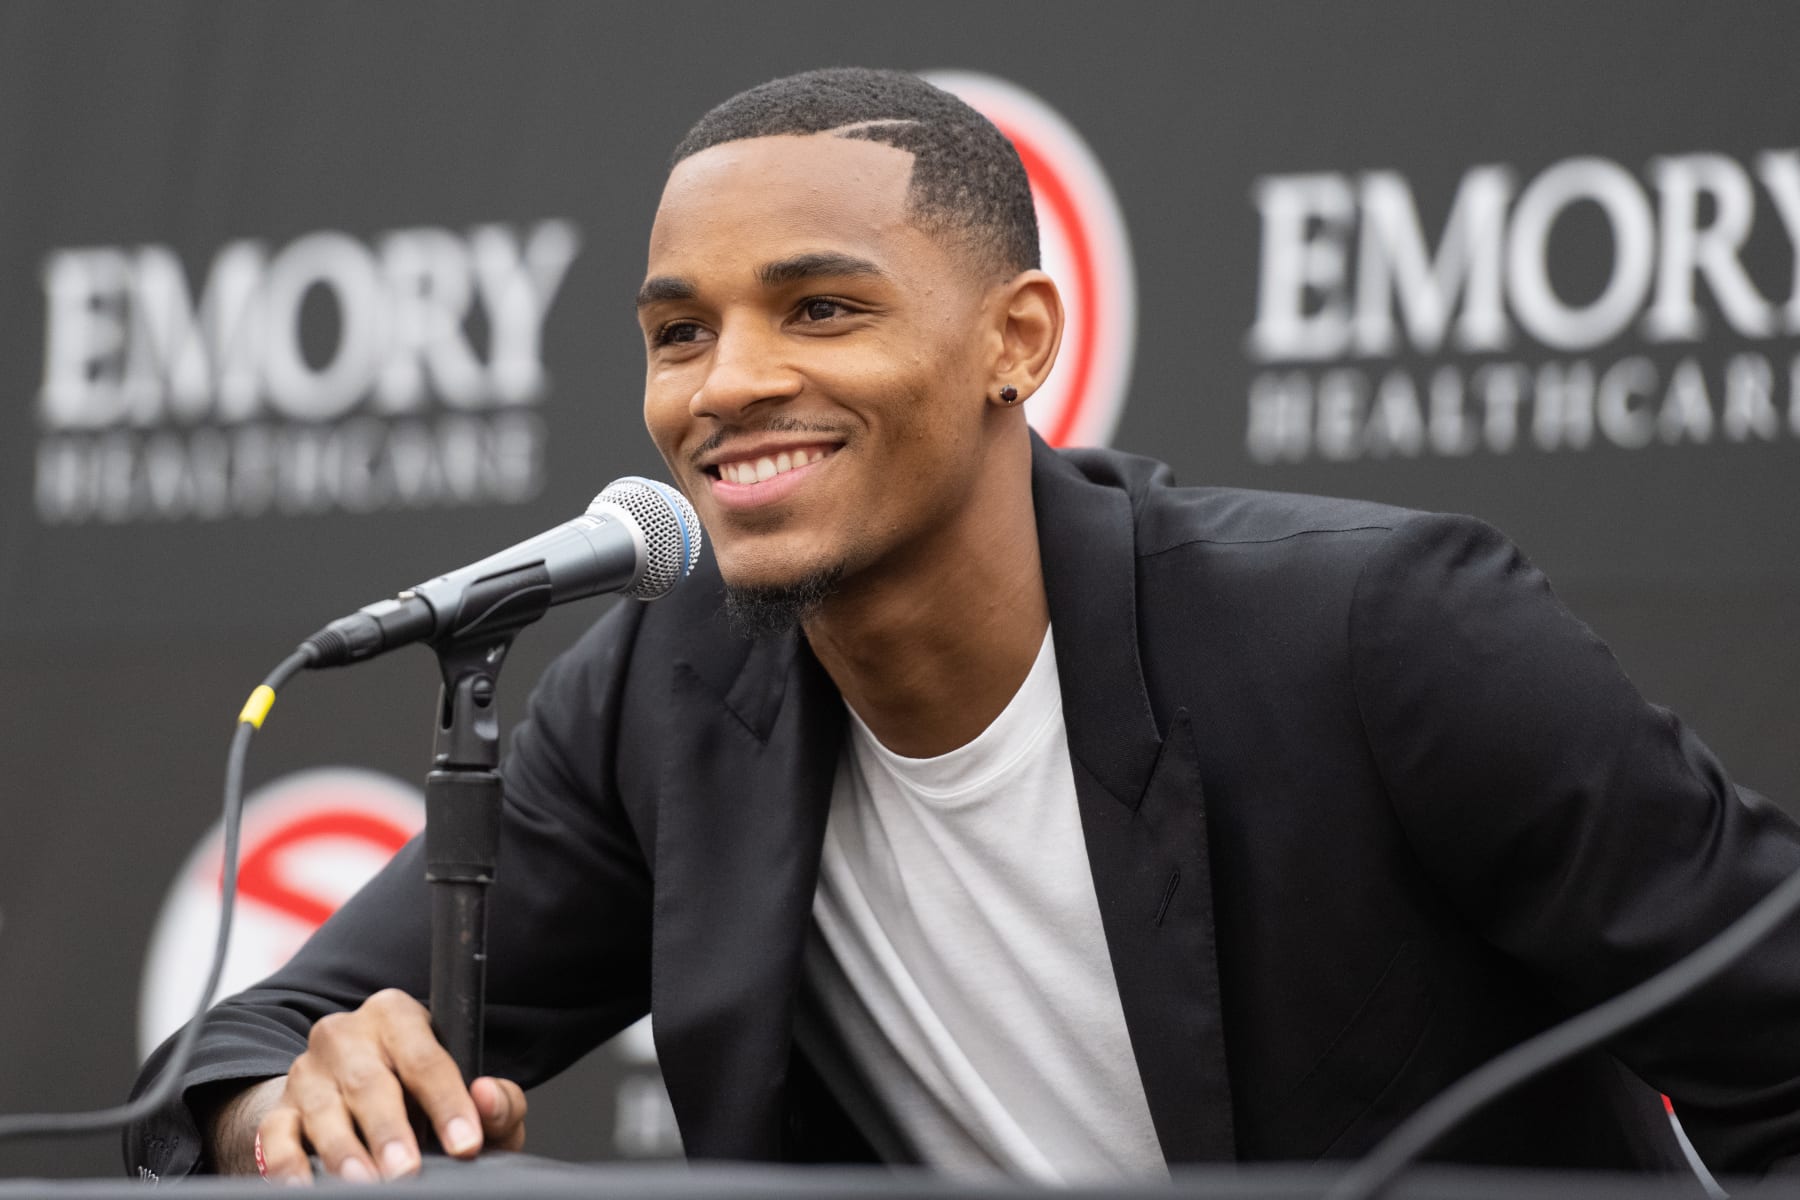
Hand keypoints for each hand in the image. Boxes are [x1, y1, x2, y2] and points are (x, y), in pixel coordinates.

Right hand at [250, 988, 526, 1182]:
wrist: (363, 1102)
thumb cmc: (426, 1098)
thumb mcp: (468, 1094)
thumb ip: (497, 1101)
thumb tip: (488, 1097)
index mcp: (398, 1017)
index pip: (426, 1059)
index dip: (448, 1104)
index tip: (467, 1144)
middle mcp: (347, 1036)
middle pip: (369, 1083)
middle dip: (389, 1131)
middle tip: (407, 1171)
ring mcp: (308, 1072)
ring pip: (322, 1110)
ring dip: (343, 1151)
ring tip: (364, 1183)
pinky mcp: (279, 1109)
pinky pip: (275, 1137)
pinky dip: (287, 1166)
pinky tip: (306, 1188)